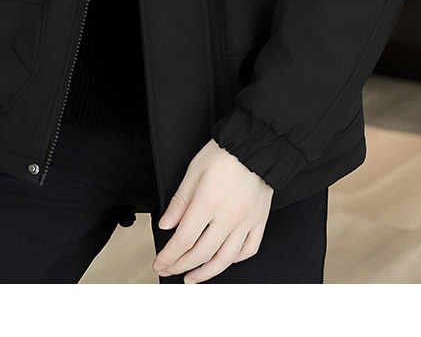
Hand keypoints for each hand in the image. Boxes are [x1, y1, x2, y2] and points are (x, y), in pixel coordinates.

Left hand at [152, 138, 273, 282]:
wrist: (257, 143)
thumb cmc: (226, 152)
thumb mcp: (194, 170)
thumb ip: (180, 201)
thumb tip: (167, 224)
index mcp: (208, 202)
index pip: (184, 240)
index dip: (169, 256)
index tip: (160, 263)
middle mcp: (228, 217)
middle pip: (201, 253)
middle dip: (181, 266)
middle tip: (170, 270)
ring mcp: (246, 221)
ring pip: (226, 259)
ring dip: (206, 273)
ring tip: (193, 277)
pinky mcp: (260, 220)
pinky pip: (249, 249)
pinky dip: (235, 260)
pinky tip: (225, 261)